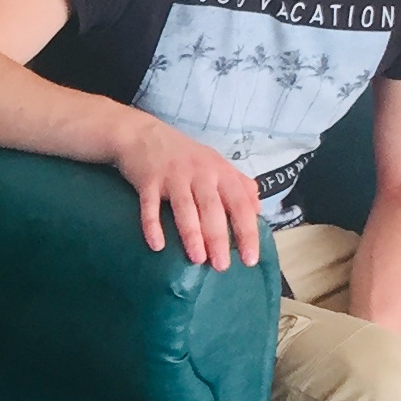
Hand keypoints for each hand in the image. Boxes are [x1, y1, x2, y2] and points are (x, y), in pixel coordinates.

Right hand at [112, 114, 261, 269]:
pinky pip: (150, 206)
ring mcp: (173, 176)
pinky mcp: (148, 180)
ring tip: (197, 259)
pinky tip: (157, 246)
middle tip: (221, 266)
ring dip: (191, 235)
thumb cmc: (183, 155)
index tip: (250, 259)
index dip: (247, 232)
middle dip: (219, 238)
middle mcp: (200, 173)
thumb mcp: (216, 164)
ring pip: (185, 208)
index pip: (240, 204)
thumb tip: (258, 210)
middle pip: (212, 209)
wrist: (142, 134)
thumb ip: (240, 184)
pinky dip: (152, 225)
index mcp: (220, 172)